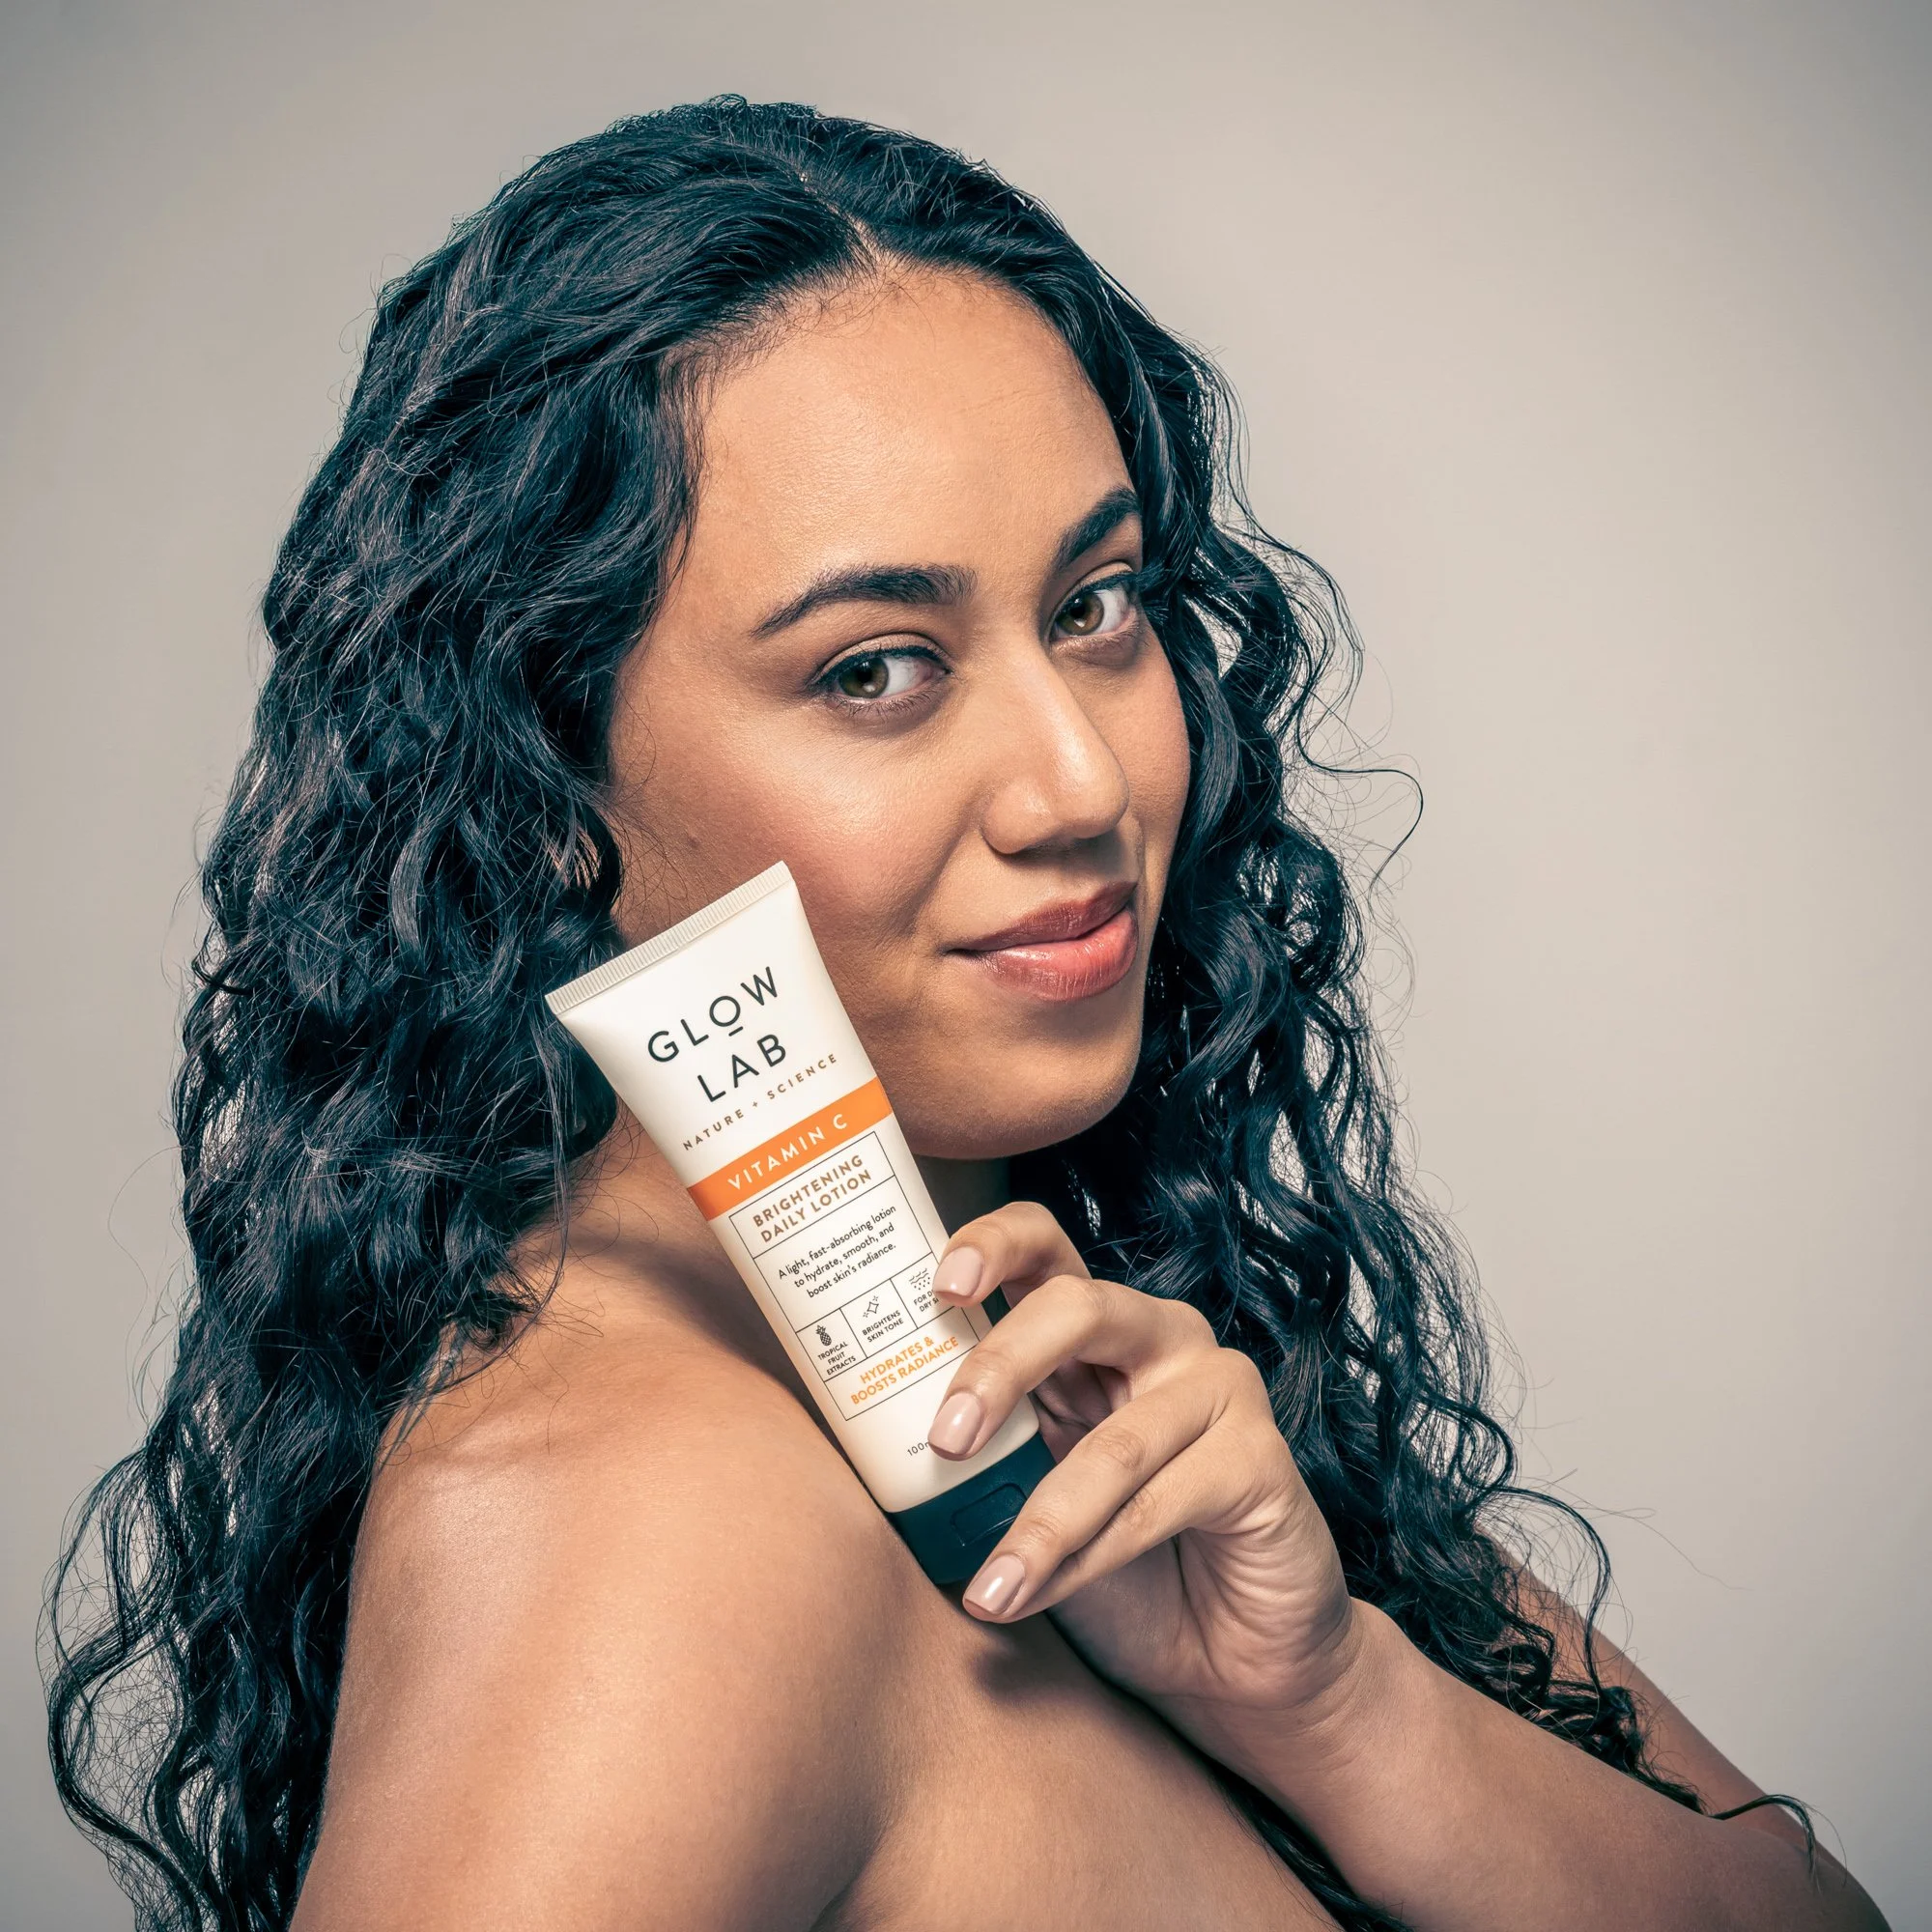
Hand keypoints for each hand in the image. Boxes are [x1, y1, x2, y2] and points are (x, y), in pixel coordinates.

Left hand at [925, 1200, 1374, 1766]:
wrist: (1226, 1654)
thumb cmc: (1117, 1561)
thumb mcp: (1033, 1488)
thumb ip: (984, 1447)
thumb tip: (871, 1445)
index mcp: (1095, 1328)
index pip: (1045, 1246)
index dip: (992, 1246)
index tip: (938, 1288)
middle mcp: (1160, 1338)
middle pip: (1078, 1305)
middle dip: (1000, 1366)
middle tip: (946, 1439)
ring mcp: (1219, 1391)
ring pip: (1117, 1437)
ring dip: (1042, 1521)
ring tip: (989, 1587)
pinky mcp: (1263, 1460)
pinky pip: (1162, 1502)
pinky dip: (1091, 1558)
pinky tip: (1041, 1595)